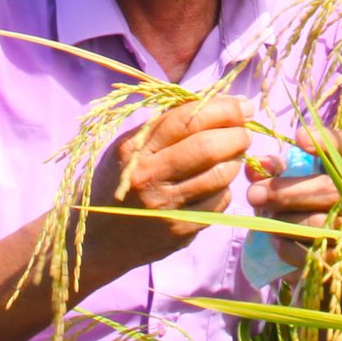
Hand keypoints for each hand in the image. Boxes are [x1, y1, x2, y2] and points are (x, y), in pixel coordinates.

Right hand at [92, 95, 252, 252]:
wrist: (97, 239)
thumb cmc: (118, 182)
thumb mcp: (129, 147)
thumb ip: (165, 124)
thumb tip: (216, 101)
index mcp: (134, 150)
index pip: (187, 119)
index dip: (223, 109)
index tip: (243, 106)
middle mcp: (148, 178)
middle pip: (208, 148)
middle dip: (237, 134)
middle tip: (244, 131)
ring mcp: (166, 207)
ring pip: (221, 175)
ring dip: (236, 160)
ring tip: (232, 154)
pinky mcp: (181, 231)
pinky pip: (220, 201)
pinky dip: (225, 187)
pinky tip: (216, 182)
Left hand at [245, 125, 341, 267]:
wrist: (319, 263)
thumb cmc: (300, 216)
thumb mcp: (286, 192)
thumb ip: (271, 175)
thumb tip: (254, 166)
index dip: (325, 141)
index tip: (297, 138)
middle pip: (329, 190)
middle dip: (286, 192)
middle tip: (254, 195)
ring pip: (320, 224)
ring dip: (285, 222)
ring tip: (266, 221)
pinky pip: (311, 253)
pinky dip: (287, 247)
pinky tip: (277, 242)